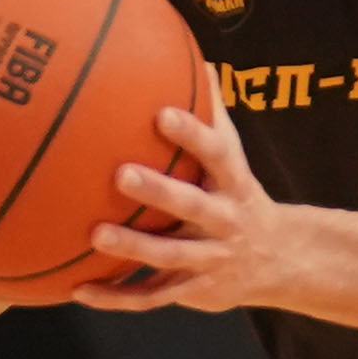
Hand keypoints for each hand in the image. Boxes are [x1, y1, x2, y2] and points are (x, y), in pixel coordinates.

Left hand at [82, 86, 284, 311]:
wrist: (279, 260)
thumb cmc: (238, 193)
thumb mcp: (235, 157)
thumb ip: (213, 113)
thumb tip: (195, 61)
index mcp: (234, 183)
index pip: (217, 153)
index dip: (192, 134)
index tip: (161, 113)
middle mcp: (225, 222)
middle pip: (194, 207)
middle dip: (161, 192)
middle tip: (121, 174)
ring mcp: (210, 260)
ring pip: (171, 257)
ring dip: (134, 249)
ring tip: (94, 234)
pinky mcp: (193, 291)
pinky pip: (152, 297)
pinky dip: (116, 298)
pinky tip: (78, 291)